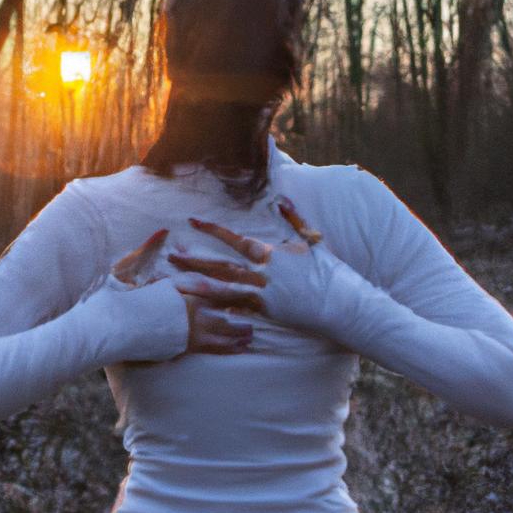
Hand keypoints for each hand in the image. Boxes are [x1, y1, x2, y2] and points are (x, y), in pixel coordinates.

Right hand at [112, 229, 252, 354]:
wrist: (106, 329)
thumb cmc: (113, 299)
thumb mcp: (129, 269)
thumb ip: (148, 250)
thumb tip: (162, 231)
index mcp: (177, 286)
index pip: (210, 283)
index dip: (229, 285)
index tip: (246, 284)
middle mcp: (187, 306)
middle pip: (223, 305)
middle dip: (243, 307)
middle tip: (259, 309)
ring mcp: (187, 328)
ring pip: (223, 327)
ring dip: (239, 329)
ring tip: (252, 332)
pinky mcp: (182, 347)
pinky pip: (213, 347)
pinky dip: (229, 347)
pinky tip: (240, 348)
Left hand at [167, 198, 351, 335]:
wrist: (341, 304)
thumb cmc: (330, 271)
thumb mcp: (314, 240)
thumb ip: (294, 220)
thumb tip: (281, 200)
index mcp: (272, 254)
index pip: (235, 240)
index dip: (213, 230)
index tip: (193, 222)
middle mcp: (264, 274)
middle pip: (222, 266)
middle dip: (195, 260)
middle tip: (171, 256)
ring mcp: (264, 295)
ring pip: (224, 290)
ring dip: (200, 286)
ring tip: (177, 284)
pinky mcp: (268, 313)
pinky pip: (241, 310)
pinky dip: (225, 309)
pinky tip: (206, 309)